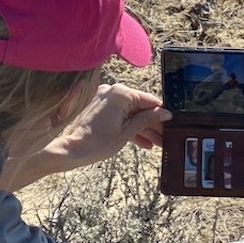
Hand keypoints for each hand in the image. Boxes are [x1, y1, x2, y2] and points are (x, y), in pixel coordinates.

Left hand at [39, 83, 170, 172]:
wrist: (71, 150)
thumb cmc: (97, 143)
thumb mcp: (127, 133)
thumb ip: (147, 120)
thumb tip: (165, 113)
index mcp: (121, 93)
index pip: (149, 101)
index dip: (161, 114)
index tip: (172, 124)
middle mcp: (113, 91)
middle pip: (140, 107)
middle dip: (153, 124)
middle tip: (165, 138)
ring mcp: (105, 99)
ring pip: (131, 113)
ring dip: (143, 128)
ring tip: (157, 144)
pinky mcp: (100, 108)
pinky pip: (121, 115)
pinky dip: (130, 127)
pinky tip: (143, 142)